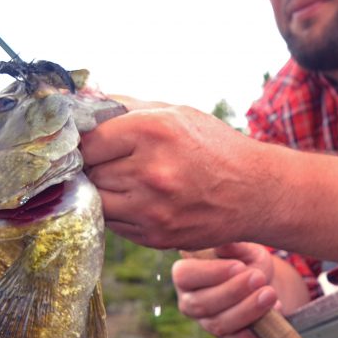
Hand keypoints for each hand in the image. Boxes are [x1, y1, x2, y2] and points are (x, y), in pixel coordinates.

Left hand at [79, 105, 267, 249]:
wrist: (255, 192)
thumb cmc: (214, 147)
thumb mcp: (175, 112)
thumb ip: (125, 106)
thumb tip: (81, 100)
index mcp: (153, 130)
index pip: (88, 140)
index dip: (85, 142)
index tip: (88, 144)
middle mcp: (150, 170)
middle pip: (89, 171)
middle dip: (94, 166)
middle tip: (108, 162)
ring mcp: (152, 208)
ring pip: (97, 200)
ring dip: (103, 191)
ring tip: (123, 181)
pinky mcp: (154, 236)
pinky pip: (113, 223)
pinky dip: (118, 211)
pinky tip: (139, 200)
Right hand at [170, 243, 280, 337]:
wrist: (261, 282)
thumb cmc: (245, 260)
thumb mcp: (242, 247)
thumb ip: (233, 246)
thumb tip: (225, 245)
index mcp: (185, 274)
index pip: (184, 275)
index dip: (210, 273)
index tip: (239, 266)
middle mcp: (189, 301)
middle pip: (202, 303)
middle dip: (233, 292)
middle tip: (259, 278)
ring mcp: (206, 322)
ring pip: (219, 324)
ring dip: (247, 310)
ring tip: (270, 294)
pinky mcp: (227, 337)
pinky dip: (256, 330)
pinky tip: (272, 313)